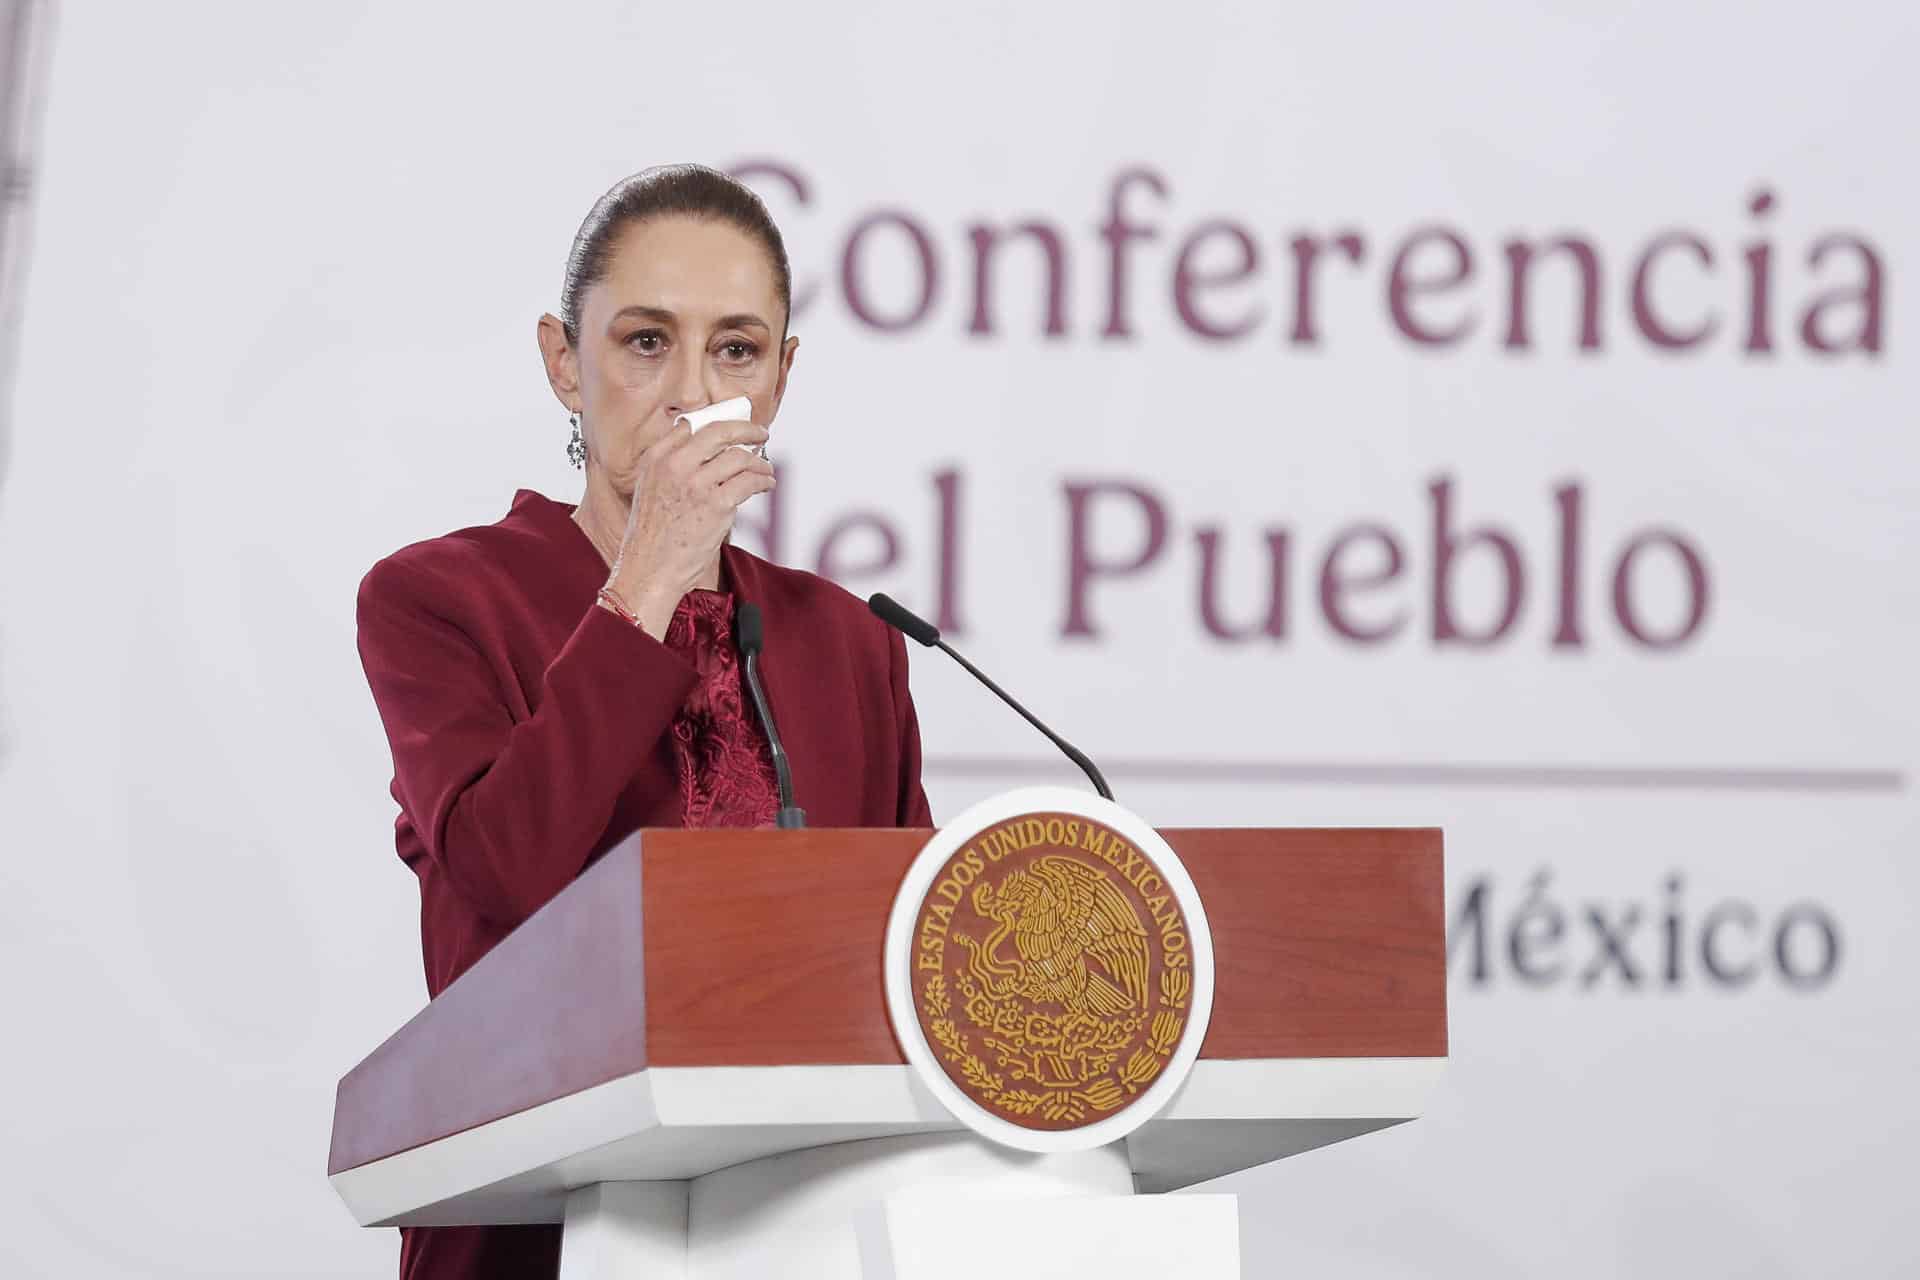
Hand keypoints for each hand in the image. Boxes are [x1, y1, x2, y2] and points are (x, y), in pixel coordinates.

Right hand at [602, 419, 773, 637]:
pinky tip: (766, 483)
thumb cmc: (652, 534)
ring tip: (765, 467)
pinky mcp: (717, 506)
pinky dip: (763, 480)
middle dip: (747, 429)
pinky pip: (749, 482)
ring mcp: (697, 485)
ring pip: (739, 457)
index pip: (692, 425)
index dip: (719, 423)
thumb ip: (668, 462)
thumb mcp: (648, 488)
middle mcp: (675, 466)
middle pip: (720, 432)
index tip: (735, 427)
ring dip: (759, 461)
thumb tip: (695, 436)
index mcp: (656, 459)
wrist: (650, 569)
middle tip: (761, 433)